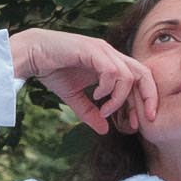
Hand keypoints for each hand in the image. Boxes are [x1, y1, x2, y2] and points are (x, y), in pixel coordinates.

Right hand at [8, 27, 157, 133]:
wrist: (32, 54)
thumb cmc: (53, 70)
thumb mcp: (75, 98)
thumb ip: (90, 112)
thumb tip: (104, 130)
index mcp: (110, 63)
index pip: (139, 79)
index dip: (144, 100)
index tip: (139, 122)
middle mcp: (110, 54)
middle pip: (143, 73)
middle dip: (148, 97)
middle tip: (144, 119)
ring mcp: (102, 50)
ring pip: (127, 76)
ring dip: (118, 98)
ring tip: (104, 109)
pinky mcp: (92, 50)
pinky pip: (111, 71)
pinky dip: (107, 88)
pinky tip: (97, 95)